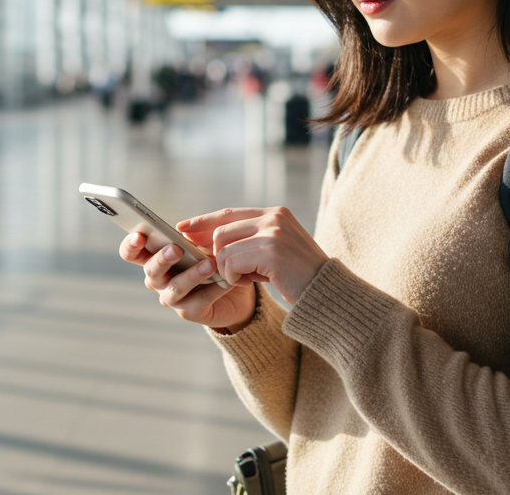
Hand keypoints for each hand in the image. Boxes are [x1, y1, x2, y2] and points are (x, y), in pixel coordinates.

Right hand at [119, 232, 256, 331]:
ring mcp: (171, 297)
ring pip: (175, 287)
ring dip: (191, 275)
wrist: (237, 287)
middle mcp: (158, 279)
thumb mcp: (205, 240)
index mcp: (155, 257)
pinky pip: (198, 300)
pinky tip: (225, 280)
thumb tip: (183, 228)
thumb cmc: (214, 258)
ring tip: (209, 264)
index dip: (131, 245)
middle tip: (176, 249)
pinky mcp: (189, 312)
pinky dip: (213, 289)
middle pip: (150, 270)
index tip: (139, 236)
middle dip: (162, 259)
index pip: (132, 252)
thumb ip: (194, 233)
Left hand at [177, 207, 328, 304]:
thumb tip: (208, 242)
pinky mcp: (270, 251)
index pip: (229, 213)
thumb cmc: (298, 277)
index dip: (203, 221)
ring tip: (245, 278)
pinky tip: (250, 282)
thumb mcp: (272, 252)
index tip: (182, 227)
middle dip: (217, 255)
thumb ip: (247, 242)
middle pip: (220, 231)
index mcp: (275, 213)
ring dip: (227, 270)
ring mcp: (273, 232)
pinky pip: (230, 263)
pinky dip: (234, 277)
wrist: (327, 295)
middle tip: (230, 273)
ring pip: (222, 248)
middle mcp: (274, 217)